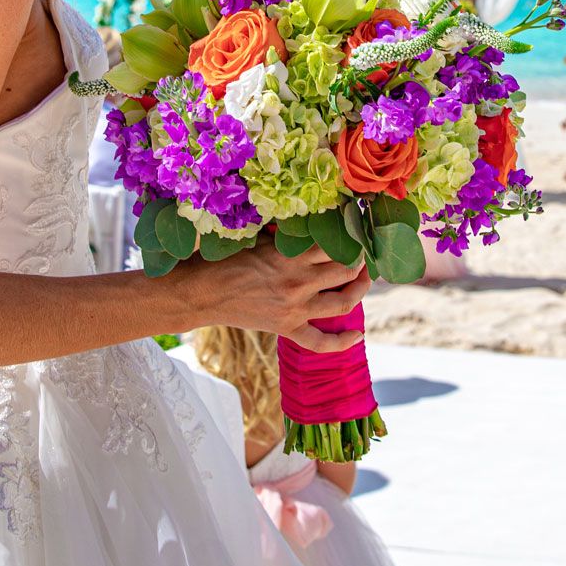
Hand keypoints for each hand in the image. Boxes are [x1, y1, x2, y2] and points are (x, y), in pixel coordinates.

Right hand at [186, 242, 370, 351]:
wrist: (201, 293)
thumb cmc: (224, 260)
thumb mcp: (256, 238)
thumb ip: (284, 234)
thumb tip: (307, 223)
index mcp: (290, 255)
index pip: (333, 244)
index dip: (349, 237)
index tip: (354, 232)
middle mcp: (298, 282)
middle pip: (346, 270)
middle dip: (359, 260)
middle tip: (362, 254)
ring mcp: (295, 308)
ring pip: (343, 302)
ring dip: (359, 290)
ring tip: (363, 280)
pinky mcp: (287, 328)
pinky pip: (320, 342)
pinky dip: (341, 342)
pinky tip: (357, 335)